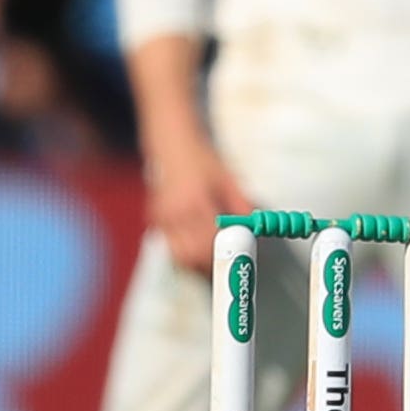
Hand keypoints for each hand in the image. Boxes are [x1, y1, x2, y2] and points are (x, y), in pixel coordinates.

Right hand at [144, 121, 253, 275]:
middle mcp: (175, 213)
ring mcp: (162, 218)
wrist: (172, 147)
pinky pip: (170, 245)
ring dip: (195, 261)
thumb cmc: (201, 161)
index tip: (237, 258)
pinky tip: (196, 244)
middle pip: (191, 254)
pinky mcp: (155, 221)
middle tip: (226, 261)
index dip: (223, 253)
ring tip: (212, 256)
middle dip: (209, 263)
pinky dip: (184, 251)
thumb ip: (241, 205)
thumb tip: (254, 227)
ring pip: (178, 255)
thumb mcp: (227, 180)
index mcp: (195, 202)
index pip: (208, 240)